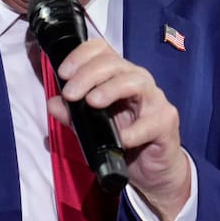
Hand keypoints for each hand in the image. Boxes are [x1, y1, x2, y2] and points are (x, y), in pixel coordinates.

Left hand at [46, 40, 190, 220]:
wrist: (152, 170)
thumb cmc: (124, 140)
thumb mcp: (92, 128)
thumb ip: (72, 115)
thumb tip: (53, 104)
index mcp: (118, 76)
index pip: (102, 50)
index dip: (81, 55)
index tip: (64, 73)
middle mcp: (137, 81)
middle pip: (114, 63)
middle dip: (88, 75)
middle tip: (70, 93)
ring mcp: (154, 100)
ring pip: (135, 82)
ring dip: (111, 89)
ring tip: (93, 102)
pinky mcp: (165, 122)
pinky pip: (151, 122)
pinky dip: (134, 131)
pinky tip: (121, 139)